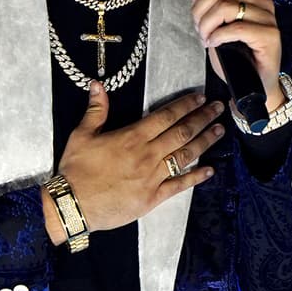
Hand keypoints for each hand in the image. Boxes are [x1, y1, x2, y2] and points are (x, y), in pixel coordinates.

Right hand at [47, 82, 221, 238]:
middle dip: (202, 118)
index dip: (185, 105)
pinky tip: (210, 170)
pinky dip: (196, 177)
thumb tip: (98, 85)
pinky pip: (179, 185)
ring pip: (185, 156)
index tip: (200, 98)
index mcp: (132, 137)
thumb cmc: (75, 170)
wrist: (71, 206)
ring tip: (220, 130)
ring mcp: (152, 177)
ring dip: (204, 142)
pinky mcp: (153, 198)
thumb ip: (96, 110)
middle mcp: (147, 155)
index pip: (165, 116)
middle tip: (219, 108)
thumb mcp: (81, 135)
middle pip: (181, 133)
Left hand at [189, 0, 285, 110]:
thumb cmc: (236, 56)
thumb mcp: (215, 24)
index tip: (197, 5)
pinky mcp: (270, 35)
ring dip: (207, 24)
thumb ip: (206, 1)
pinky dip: (218, 36)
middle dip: (200, 10)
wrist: (254, 85)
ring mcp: (268, 18)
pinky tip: (214, 44)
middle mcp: (262, 1)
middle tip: (199, 29)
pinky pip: (236, 28)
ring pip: (226, 6)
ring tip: (206, 38)